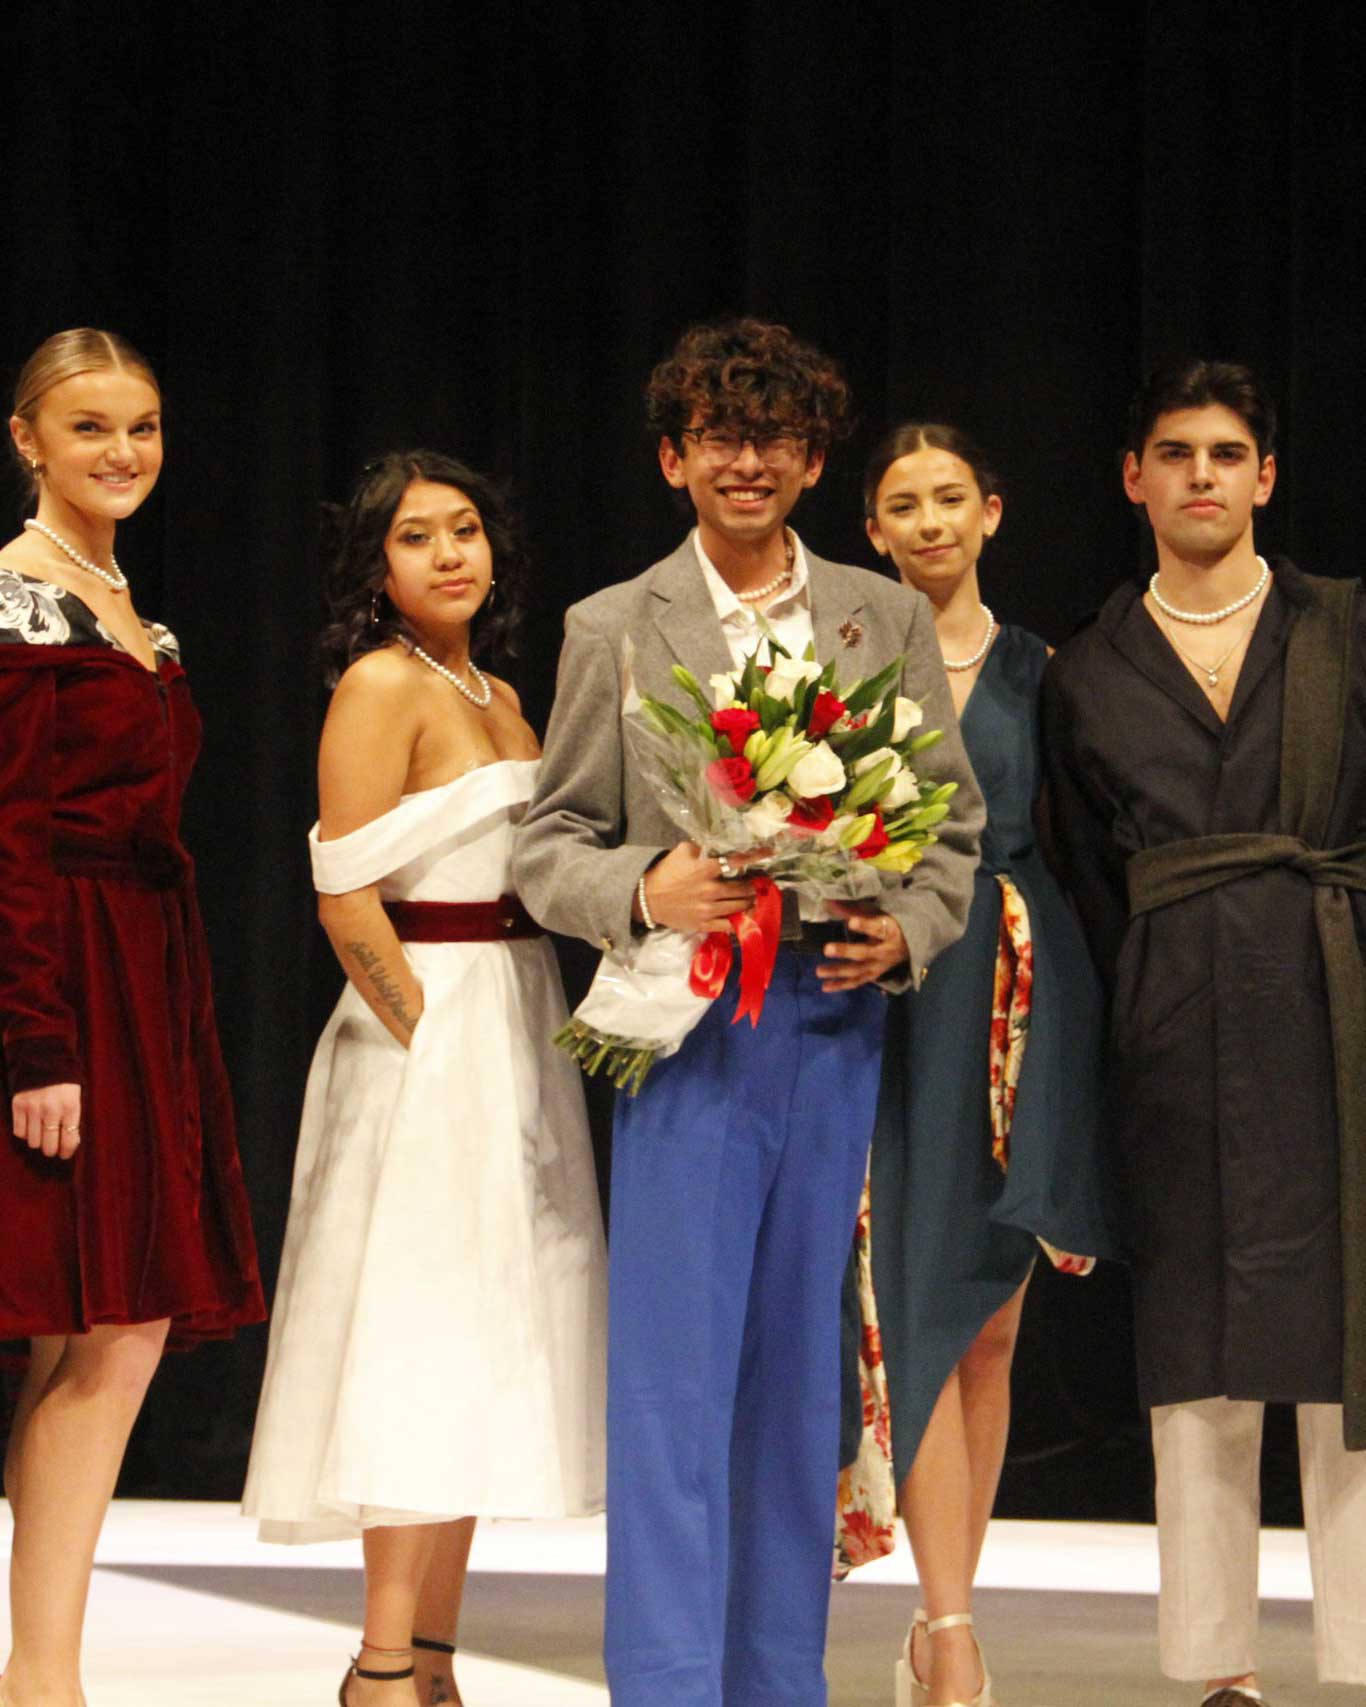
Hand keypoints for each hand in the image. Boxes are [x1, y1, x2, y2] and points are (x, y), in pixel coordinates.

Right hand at [12, 1082, 82, 1158]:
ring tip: (41, 1135)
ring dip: (38, 1142)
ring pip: (33, 1142)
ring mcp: (33, 1108)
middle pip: (49, 1146)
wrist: (45, 1062)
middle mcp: (51, 1110)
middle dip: (51, 1150)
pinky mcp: (18, 1106)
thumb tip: (69, 1145)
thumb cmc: (64, 1085)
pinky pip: (19, 1132)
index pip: (69, 1140)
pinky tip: (30, 1126)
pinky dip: (25, 1133)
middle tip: (52, 1148)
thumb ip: (73, 1120)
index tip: (64, 1154)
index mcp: (70, 1107)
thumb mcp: (76, 1099)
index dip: (67, 1152)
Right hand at [639, 843, 770, 934]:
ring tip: (753, 897)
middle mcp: (711, 890)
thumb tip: (721, 845)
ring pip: (740, 907)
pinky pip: (730, 925)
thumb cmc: (666, 871)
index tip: (770, 852)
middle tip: (759, 882)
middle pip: (744, 888)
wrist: (648, 898)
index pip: (739, 860)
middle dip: (754, 885)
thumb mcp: (683, 850)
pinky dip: (741, 919)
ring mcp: (708, 910)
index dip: (758, 855)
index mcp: (706, 869)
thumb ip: (704, 847)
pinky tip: (745, 915)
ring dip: (750, 901)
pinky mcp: (704, 924)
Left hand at [816, 905, 908, 992]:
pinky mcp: (873, 975)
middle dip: (846, 951)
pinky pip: (856, 982)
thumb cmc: (889, 925)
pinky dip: (841, 985)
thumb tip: (830, 902)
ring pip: (858, 970)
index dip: (865, 926)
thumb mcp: (877, 914)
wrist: (909, 945)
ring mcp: (879, 966)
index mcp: (890, 931)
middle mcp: (885, 951)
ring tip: (819, 971)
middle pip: (866, 952)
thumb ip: (854, 909)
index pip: (879, 929)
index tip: (851, 922)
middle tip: (827, 949)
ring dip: (838, 971)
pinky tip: (825, 986)